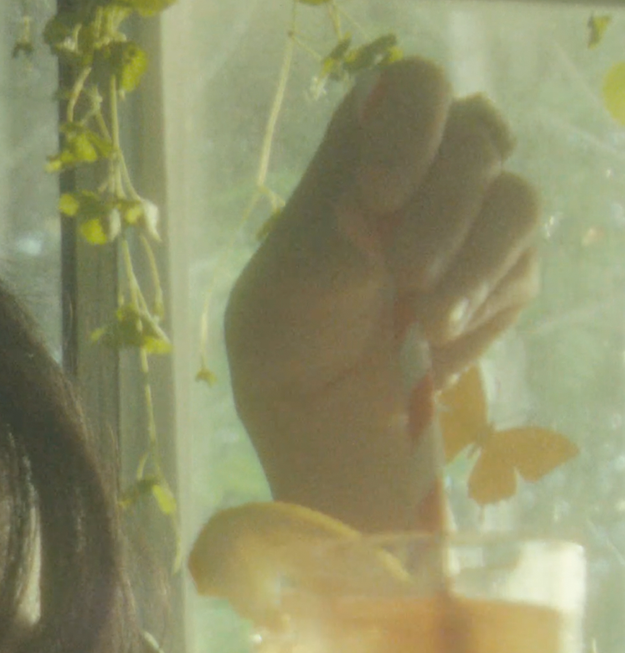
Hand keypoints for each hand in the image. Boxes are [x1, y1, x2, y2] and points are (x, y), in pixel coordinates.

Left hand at [225, 57, 539, 530]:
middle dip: (442, 208)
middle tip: (403, 273)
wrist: (320, 410)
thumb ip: (337, 235)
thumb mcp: (287, 284)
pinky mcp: (507, 277)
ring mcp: (477, 220)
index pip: (413, 89)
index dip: (410, 126)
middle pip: (474, 139)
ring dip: (474, 261)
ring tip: (426, 322)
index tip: (380, 195)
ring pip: (515, 200)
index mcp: (366, 149)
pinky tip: (437, 343)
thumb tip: (389, 208)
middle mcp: (433, 168)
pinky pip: (519, 272)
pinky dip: (480, 307)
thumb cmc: (286, 335)